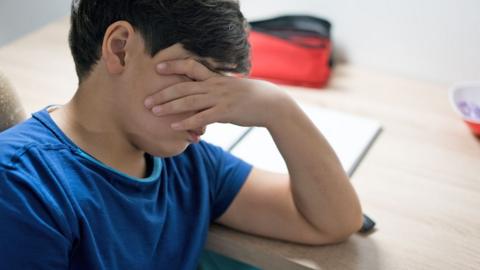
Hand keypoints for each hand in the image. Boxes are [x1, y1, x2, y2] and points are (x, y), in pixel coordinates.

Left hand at [144, 59, 292, 130]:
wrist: (270, 104)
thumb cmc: (250, 99)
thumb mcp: (231, 90)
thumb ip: (214, 94)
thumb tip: (203, 103)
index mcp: (215, 78)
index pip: (191, 66)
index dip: (174, 66)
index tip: (157, 67)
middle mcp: (214, 85)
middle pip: (183, 86)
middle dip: (163, 93)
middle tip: (146, 100)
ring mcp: (219, 98)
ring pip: (189, 101)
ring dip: (169, 106)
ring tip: (153, 111)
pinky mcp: (225, 112)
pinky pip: (202, 117)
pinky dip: (186, 122)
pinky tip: (174, 126)